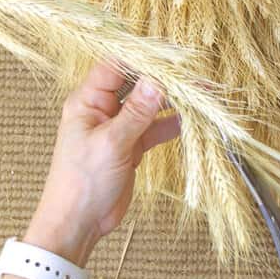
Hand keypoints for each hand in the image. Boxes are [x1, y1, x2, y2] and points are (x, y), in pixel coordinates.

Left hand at [25, 63, 179, 265]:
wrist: (77, 223)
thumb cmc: (82, 181)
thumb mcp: (111, 143)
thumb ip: (137, 112)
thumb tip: (158, 80)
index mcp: (87, 101)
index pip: (116, 66)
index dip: (142, 58)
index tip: (172, 55)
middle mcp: (102, 109)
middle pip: (136, 83)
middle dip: (164, 77)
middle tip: (194, 73)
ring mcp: (118, 128)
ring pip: (149, 105)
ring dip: (173, 100)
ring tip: (202, 92)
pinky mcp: (131, 146)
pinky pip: (154, 128)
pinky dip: (172, 123)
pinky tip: (193, 118)